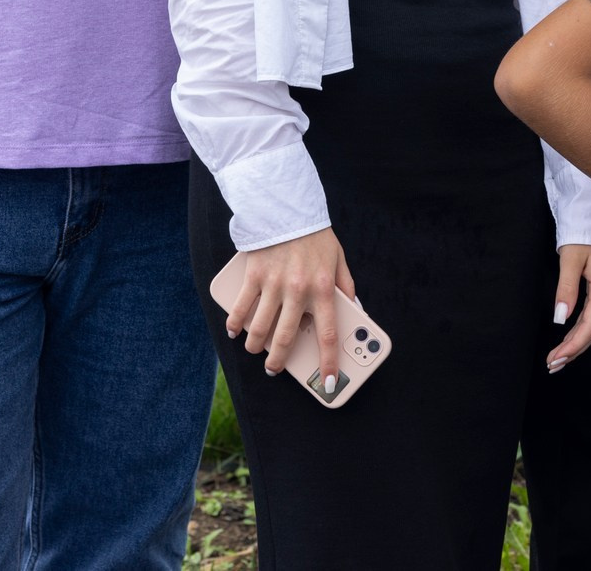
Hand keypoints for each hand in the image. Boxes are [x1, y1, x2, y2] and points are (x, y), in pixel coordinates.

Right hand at [223, 229, 354, 389]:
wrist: (287, 206)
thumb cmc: (315, 236)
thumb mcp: (339, 259)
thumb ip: (346, 286)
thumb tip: (356, 310)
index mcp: (324, 288)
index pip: (329, 334)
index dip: (330, 362)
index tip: (331, 383)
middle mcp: (299, 289)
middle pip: (288, 337)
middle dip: (280, 360)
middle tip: (275, 370)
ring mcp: (274, 283)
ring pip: (261, 327)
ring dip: (256, 345)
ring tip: (255, 351)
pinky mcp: (254, 275)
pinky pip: (242, 307)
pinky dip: (236, 323)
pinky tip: (234, 331)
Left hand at [546, 243, 590, 372]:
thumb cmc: (583, 233)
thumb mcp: (570, 259)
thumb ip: (565, 290)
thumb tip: (560, 318)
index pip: (590, 325)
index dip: (573, 345)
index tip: (556, 358)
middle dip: (574, 349)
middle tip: (553, 364)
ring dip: (577, 342)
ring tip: (558, 357)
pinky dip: (581, 329)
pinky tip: (570, 339)